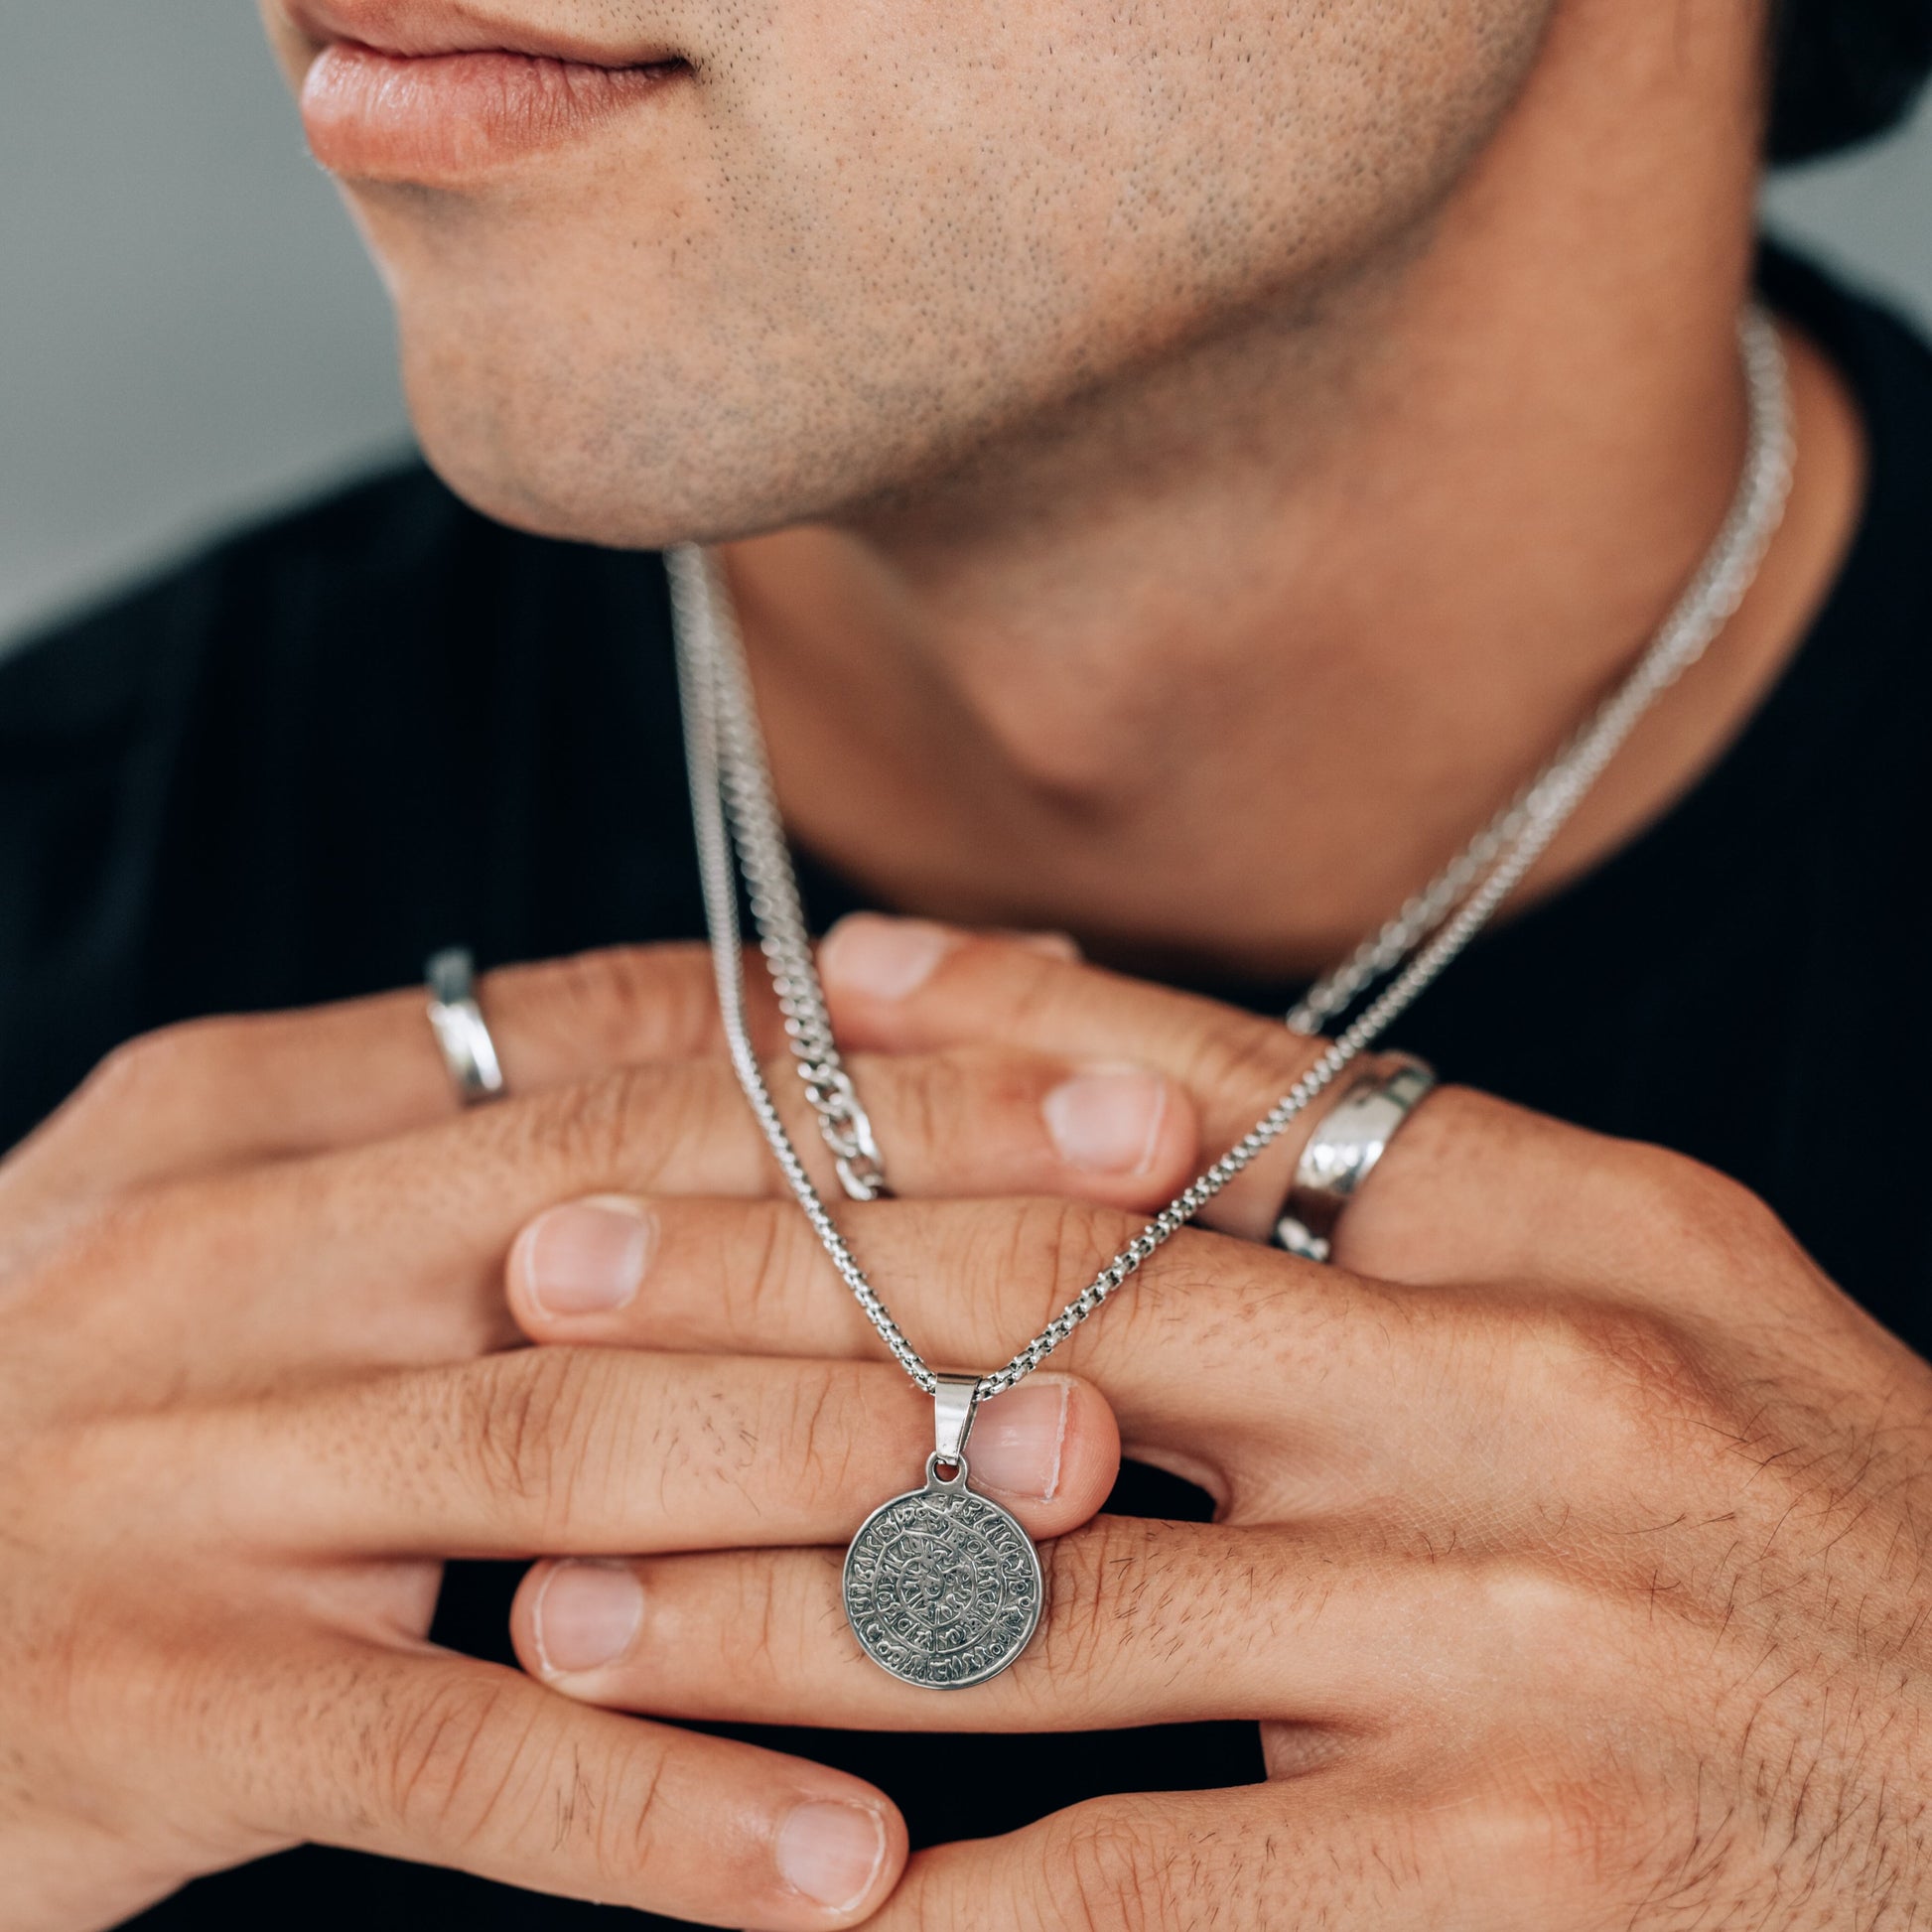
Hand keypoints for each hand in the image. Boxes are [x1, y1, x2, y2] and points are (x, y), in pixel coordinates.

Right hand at [0, 943, 1211, 1929]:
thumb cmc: (90, 1392)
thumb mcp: (250, 1206)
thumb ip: (493, 1115)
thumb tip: (803, 1009)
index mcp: (263, 1121)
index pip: (619, 1049)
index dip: (877, 1049)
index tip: (1086, 1056)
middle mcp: (228, 1268)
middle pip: (635, 1212)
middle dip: (911, 1209)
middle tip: (1148, 1217)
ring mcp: (184, 1486)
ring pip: (568, 1458)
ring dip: (834, 1469)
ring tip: (1061, 1482)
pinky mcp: (154, 1713)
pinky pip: (444, 1760)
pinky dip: (653, 1810)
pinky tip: (845, 1857)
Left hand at [507, 916, 1931, 1928]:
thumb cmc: (1816, 1536)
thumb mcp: (1644, 1297)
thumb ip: (1389, 1181)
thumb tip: (1083, 1066)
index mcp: (1578, 1232)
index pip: (1204, 1084)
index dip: (957, 1045)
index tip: (757, 1025)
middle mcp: (1537, 1402)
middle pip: (1054, 1307)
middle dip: (760, 1293)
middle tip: (545, 1299)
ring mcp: (1520, 1651)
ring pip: (1036, 1606)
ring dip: (767, 1607)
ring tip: (572, 1612)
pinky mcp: (1513, 1897)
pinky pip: (1134, 1890)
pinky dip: (929, 1897)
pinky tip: (778, 1884)